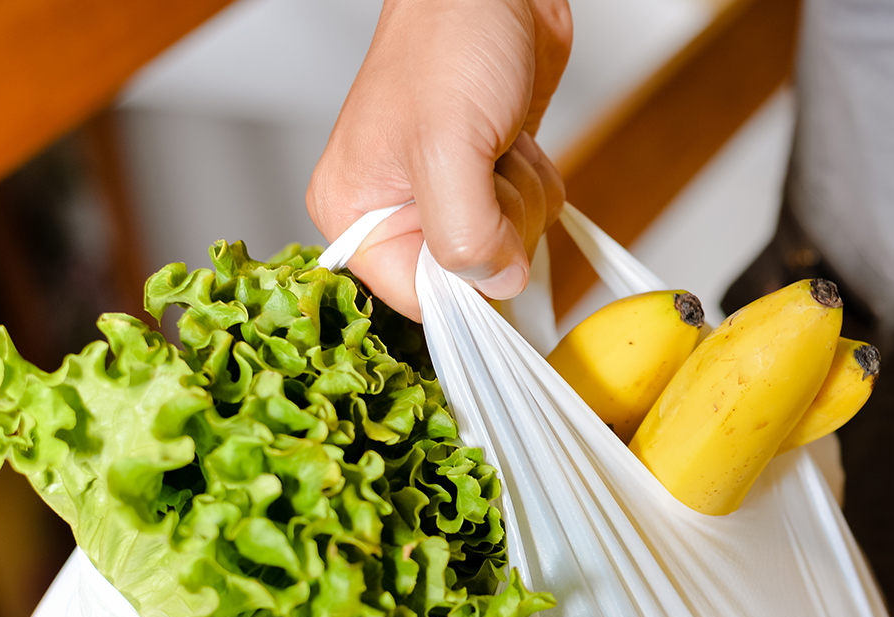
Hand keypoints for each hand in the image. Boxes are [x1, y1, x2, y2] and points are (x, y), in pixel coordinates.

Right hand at [307, 0, 571, 320]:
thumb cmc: (448, 39)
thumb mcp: (446, 146)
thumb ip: (463, 235)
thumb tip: (496, 284)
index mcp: (357, 215)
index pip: (417, 300)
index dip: (466, 285)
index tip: (489, 238)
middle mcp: (396, 213)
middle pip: (470, 278)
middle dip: (500, 224)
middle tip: (485, 164)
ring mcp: (445, 197)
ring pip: (509, 248)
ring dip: (523, 196)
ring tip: (496, 141)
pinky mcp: (486, 181)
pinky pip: (529, 217)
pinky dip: (536, 181)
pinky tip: (512, 138)